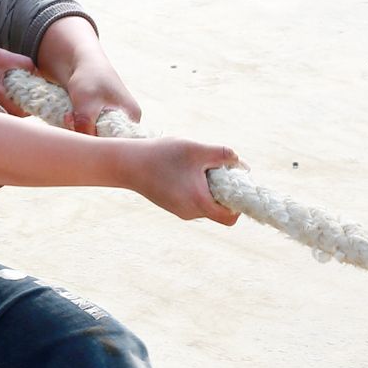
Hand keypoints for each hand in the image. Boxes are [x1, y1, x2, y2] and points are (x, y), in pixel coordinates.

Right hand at [0, 40, 36, 115]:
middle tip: (33, 98)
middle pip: (13, 115)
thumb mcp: (3, 55)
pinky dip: (10, 103)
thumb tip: (38, 73)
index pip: (18, 111)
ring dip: (17, 106)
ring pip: (7, 112)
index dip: (31, 107)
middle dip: (25, 109)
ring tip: (25, 95)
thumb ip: (23, 63)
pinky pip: (1, 107)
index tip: (38, 99)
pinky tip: (14, 93)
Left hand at [36, 17, 140, 133]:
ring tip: (69, 115)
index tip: (82, 133)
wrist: (80, 61)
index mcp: (132, 117)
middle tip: (71, 121)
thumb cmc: (89, 78)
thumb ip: (85, 126)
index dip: (101, 143)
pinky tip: (69, 115)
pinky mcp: (100, 118)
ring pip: (95, 135)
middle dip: (87, 136)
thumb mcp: (86, 103)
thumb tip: (83, 149)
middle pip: (107, 140)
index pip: (122, 142)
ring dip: (79, 129)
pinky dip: (77, 125)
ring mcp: (113, 119)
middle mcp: (126, 120)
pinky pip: (89, 130)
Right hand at [120, 138, 240, 225]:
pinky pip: (191, 200)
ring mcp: (178, 210)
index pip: (231, 217)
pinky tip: (180, 169)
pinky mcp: (170, 204)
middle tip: (211, 169)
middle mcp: (190, 212)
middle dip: (221, 190)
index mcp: (199, 203)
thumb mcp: (196, 149)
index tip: (233, 183)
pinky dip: (193, 187)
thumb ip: (223, 154)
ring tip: (192, 166)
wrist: (125, 163)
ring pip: (204, 203)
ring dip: (206, 187)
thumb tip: (242, 164)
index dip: (238, 203)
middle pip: (218, 209)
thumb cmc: (161, 155)